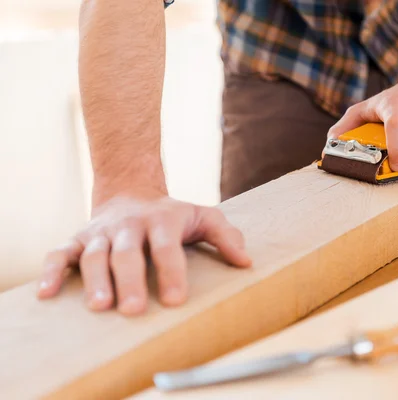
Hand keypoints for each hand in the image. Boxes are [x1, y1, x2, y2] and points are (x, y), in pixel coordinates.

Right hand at [37, 190, 251, 314]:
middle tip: (134, 309)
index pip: (167, 247)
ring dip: (95, 279)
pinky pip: (60, 252)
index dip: (172, 272)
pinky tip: (47, 293)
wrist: (131, 189)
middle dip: (130, 281)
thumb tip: (246, 262)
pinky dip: (51, 270)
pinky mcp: (78, 238)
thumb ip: (225, 235)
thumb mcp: (203, 216)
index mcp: (162, 220)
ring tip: (99, 306)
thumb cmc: (172, 214)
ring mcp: (101, 232)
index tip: (175, 300)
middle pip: (128, 253)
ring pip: (94, 254)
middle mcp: (129, 226)